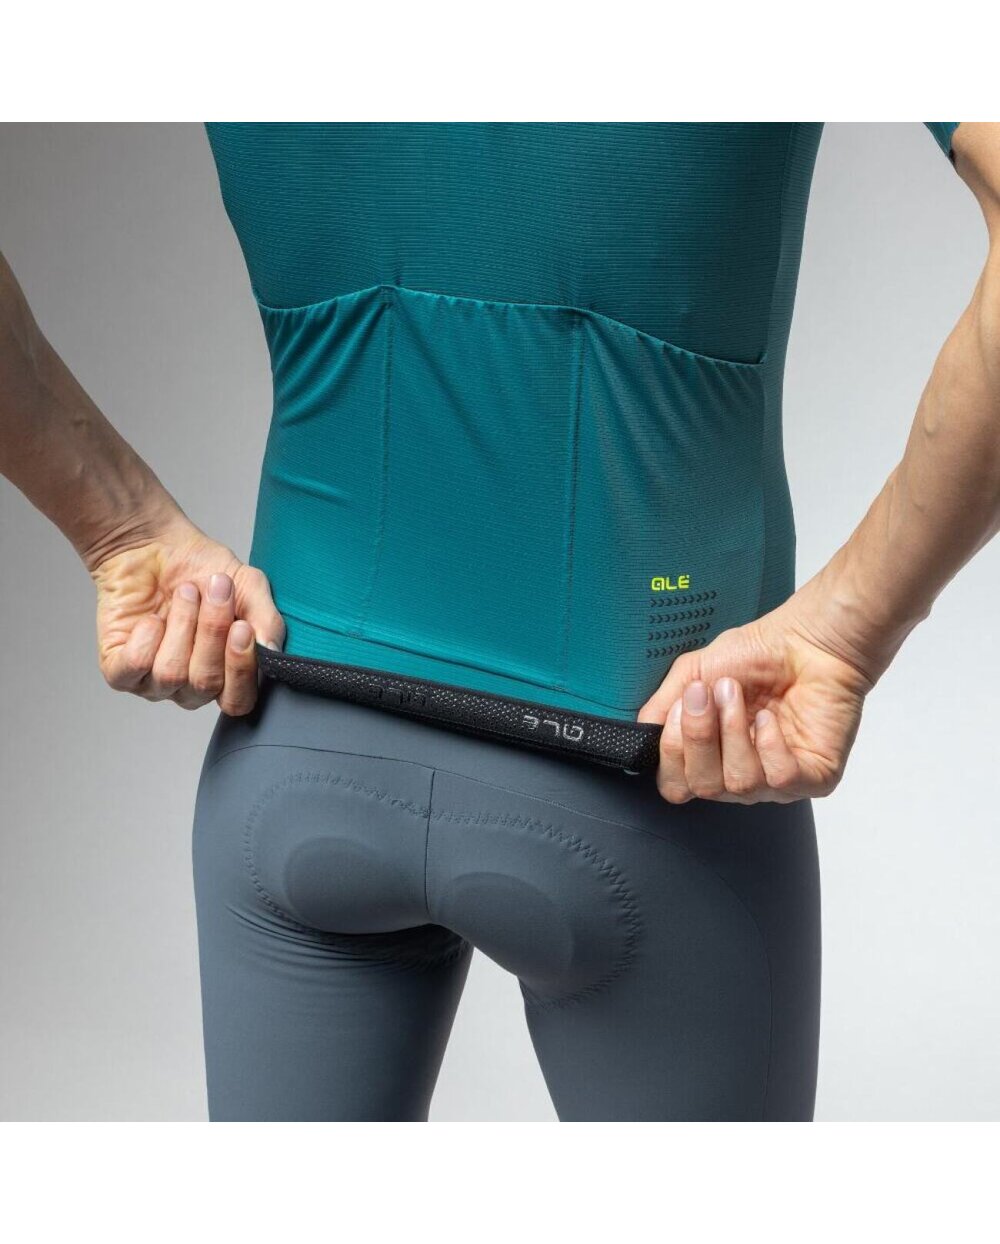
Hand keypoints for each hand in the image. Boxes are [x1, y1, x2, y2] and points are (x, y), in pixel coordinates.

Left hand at [89, 516, 284, 715]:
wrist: (153, 544)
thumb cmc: (202, 568)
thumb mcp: (249, 587)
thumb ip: (267, 620)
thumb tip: (271, 652)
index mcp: (224, 675)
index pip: (237, 701)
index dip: (241, 671)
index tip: (242, 627)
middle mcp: (189, 686)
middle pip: (206, 684)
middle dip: (211, 633)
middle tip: (214, 592)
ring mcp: (153, 682)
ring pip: (171, 673)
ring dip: (181, 625)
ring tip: (184, 594)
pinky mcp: (119, 670)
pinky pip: (135, 667)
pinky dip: (147, 636)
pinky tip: (153, 617)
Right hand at [637, 594, 875, 803]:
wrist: (809, 639)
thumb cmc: (758, 655)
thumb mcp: (692, 674)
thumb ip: (661, 707)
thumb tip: (642, 733)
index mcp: (710, 759)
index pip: (675, 785)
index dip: (672, 750)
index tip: (682, 703)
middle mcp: (740, 776)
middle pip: (702, 788)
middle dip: (699, 737)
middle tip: (709, 695)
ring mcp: (777, 782)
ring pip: (739, 783)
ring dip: (733, 732)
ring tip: (739, 694)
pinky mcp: (814, 778)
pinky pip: (779, 778)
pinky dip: (770, 743)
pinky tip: (771, 716)